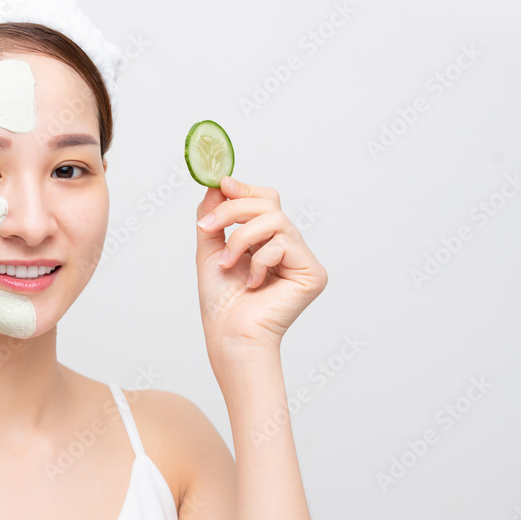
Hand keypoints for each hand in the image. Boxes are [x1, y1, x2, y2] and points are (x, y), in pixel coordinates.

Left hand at [195, 176, 327, 364]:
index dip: (244, 190)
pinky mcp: (313, 273)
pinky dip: (259, 261)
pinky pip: (284, 244)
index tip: (221, 184)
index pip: (266, 202)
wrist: (228, 335)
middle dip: (234, 211)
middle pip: (270, 204)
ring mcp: (303, 260)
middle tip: (208, 227)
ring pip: (275, 220)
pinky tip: (253, 283)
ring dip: (240, 239)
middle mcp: (289, 247)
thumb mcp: (210, 250)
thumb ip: (214, 217)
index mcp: (268, 241)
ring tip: (227, 264)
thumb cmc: (221, 302)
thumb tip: (218, 185)